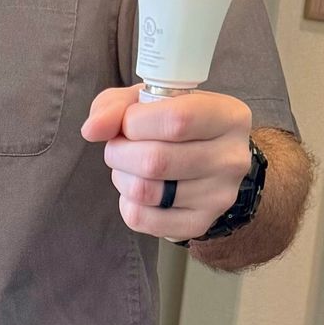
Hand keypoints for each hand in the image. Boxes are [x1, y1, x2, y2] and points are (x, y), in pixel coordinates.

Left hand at [81, 84, 250, 240]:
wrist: (208, 164)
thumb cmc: (176, 125)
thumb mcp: (151, 100)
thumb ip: (117, 105)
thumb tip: (92, 129)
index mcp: (229, 117)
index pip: (177, 120)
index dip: (135, 122)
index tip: (128, 122)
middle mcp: (231, 158)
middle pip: (155, 160)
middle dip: (120, 152)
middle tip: (119, 147)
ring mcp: (218, 196)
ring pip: (145, 191)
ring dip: (122, 176)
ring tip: (129, 167)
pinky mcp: (199, 224)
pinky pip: (142, 218)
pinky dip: (127, 203)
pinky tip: (138, 191)